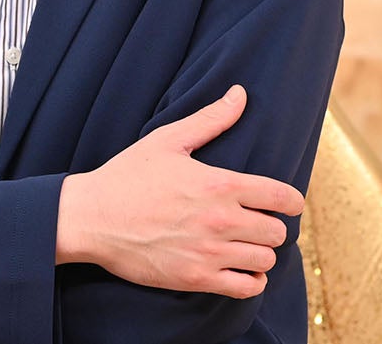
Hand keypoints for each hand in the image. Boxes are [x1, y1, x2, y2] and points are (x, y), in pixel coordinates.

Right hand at [57, 85, 304, 298]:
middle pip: (278, 231)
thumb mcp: (166, 141)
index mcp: (218, 184)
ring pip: (266, 260)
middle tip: (256, 221)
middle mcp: (220, 220)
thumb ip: (209, 120)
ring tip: (245, 244)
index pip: (282, 197)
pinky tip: (241, 268)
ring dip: (260, 252)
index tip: (285, 202)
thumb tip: (240, 94)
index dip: (291, 200)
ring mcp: (210, 253)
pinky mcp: (197, 278)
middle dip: (271, 225)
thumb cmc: (126, 176)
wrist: (91, 217)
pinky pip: (247, 287)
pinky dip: (252, 280)